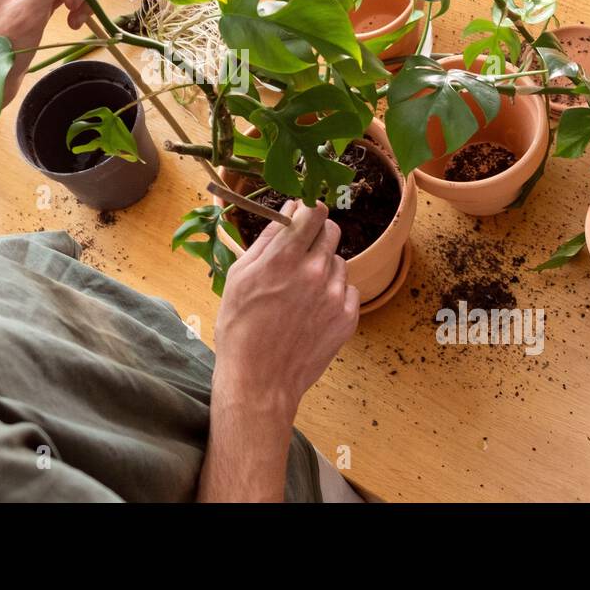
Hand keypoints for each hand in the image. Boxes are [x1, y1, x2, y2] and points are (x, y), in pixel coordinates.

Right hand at [213, 201, 358, 421]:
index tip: (303, 215)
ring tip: (300, 292)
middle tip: (298, 254)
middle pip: (331, 230)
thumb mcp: (240, 276)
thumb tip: (286, 211)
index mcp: (285, 257)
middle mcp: (315, 271)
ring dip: (324, 267)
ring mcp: (335, 295)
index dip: (308, 210)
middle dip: (316, 235)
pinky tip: (312, 310)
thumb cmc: (240, 328)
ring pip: (339, 261)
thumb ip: (267, 239)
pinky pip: (348, 289)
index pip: (313, 211)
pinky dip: (334, 294)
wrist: (259, 380)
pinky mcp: (348, 317)